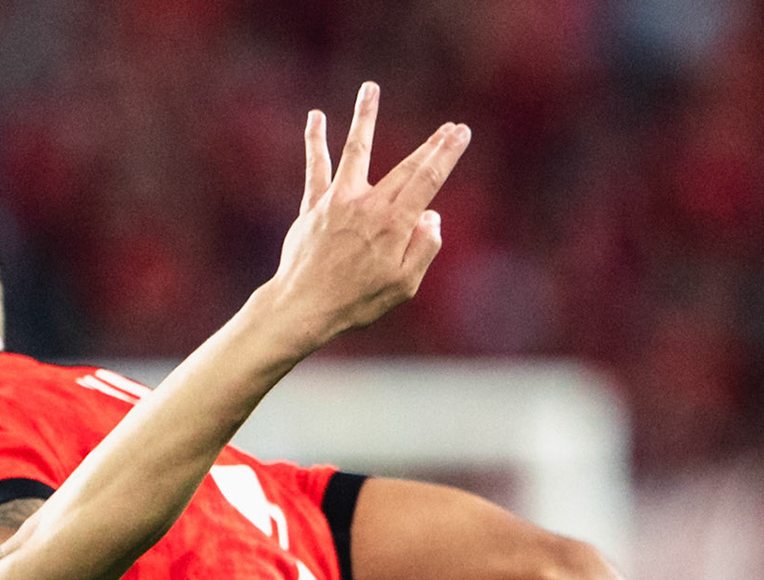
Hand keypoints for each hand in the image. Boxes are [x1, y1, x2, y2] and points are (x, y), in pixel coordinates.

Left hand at [263, 83, 469, 350]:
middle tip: (448, 127)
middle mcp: (367, 204)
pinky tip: (315, 117)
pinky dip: (316, 141)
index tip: (460, 133)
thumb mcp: (404, 285)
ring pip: (356, 150)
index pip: (428, 179)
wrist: (303, 307)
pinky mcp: (313, 206)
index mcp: (394, 224)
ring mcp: (338, 200)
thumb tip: (432, 215)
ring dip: (364, 117)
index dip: (446, 154)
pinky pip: (316, 167)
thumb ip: (424, 248)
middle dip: (430, 145)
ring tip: (369, 89)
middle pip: (404, 166)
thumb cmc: (356, 302)